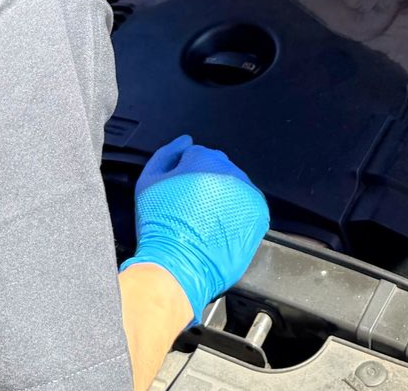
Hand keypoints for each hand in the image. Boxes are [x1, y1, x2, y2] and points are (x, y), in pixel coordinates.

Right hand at [120, 135, 269, 323]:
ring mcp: (247, 193)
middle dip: (206, 182)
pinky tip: (220, 226)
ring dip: (223, 196)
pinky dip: (237, 213)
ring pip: (234, 185)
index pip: (199, 154)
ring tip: (205, 219)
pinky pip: (248, 205)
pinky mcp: (258, 214)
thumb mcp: (149, 181)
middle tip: (191, 206)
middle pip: (219, 167)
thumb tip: (185, 142)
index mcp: (205, 158)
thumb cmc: (160, 225)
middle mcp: (230, 171)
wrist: (177, 264)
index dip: (185, 172)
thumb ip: (167, 153)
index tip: (180, 190)